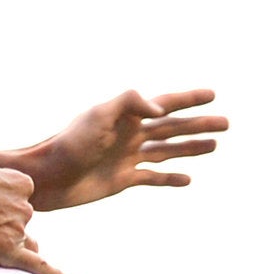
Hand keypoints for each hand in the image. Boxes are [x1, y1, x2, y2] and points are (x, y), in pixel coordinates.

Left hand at [0, 88, 225, 210]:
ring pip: (167, 151)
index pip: (165, 104)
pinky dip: (170, 179)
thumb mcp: (97, 116)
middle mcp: (130, 134)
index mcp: (126, 116)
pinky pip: (153, 177)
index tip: (213, 94)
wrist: (47, 177)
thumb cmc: (67, 144)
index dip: (189, 99)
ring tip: (214, 147)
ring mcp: (128, 157)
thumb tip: (162, 108)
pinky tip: (187, 179)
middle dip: (200, 125)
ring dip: (191, 149)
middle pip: (172, 128)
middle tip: (227, 123)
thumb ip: (129, 103)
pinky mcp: (123, 180)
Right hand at [0, 155, 68, 273]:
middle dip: (1, 225)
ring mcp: (16, 228)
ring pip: (19, 243)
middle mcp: (24, 205)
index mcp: (21, 182)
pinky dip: (51, 273)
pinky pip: (35, 265)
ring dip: (2, 243)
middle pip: (20, 222)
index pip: (21, 200)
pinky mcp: (5, 250)